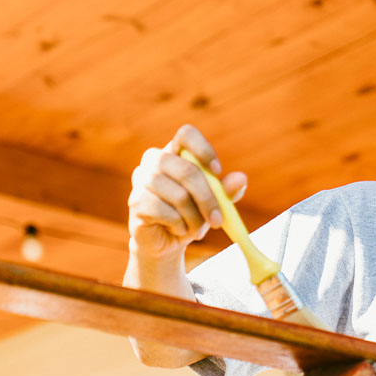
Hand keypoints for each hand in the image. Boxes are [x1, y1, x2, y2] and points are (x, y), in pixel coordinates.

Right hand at [127, 124, 246, 258]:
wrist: (166, 241)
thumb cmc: (191, 214)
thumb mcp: (214, 203)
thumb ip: (227, 190)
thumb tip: (241, 178)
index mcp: (175, 152)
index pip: (186, 134)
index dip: (203, 149)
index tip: (217, 172)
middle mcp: (154, 159)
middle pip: (187, 170)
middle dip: (207, 198)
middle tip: (218, 220)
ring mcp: (141, 179)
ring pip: (178, 195)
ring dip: (194, 217)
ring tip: (197, 228)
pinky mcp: (135, 201)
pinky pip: (164, 212)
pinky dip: (179, 225)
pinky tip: (178, 230)